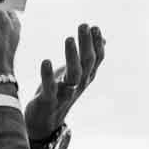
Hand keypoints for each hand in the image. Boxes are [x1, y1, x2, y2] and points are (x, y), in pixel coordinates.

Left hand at [24, 23, 103, 142]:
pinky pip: (50, 88)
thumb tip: (104, 39)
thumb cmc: (60, 93)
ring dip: (72, 56)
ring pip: (73, 75)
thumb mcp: (76, 73)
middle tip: (83, 25)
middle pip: (87, 63)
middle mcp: (79, 85)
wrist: (44, 122)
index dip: (96, 44)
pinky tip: (46, 61)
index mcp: (86, 78)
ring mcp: (65, 94)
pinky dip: (48, 76)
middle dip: (87, 44)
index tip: (94, 26)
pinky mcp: (48, 101)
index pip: (96, 59)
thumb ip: (89, 57)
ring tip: (69, 38)